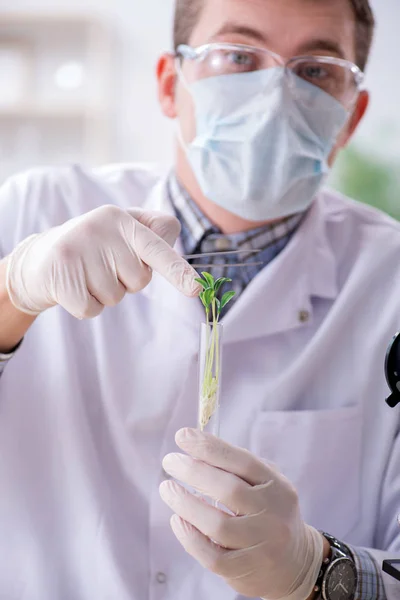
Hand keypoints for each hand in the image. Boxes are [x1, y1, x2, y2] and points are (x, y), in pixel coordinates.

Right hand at [6, 206, 199, 318]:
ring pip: (116, 297)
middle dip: (125, 281)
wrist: (39, 259)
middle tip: (103, 267)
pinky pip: (93, 309)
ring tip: (86, 275)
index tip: (196, 288)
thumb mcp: (120, 232)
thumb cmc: (94, 248)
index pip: (157, 246)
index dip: (178, 270)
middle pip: (139, 280)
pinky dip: (87, 306)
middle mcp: (99, 228)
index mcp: (120, 218)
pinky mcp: (61, 277)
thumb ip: (151, 234)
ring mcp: (77, 251)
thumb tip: (174, 239)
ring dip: (104, 294)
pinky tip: (73, 287)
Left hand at [160, 428, 323, 599]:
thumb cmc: (268, 512)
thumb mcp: (266, 484)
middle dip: (194, 471)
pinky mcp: (245, 572)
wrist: (295, 563)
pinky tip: (178, 520)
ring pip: (218, 525)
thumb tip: (196, 447)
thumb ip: (237, 467)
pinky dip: (190, 537)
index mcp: (278, 487)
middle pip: (229, 490)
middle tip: (170, 461)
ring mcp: (261, 546)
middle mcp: (273, 515)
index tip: (183, 437)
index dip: (210, 448)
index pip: (243, 462)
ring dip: (186, 503)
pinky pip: (212, 556)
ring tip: (167, 489)